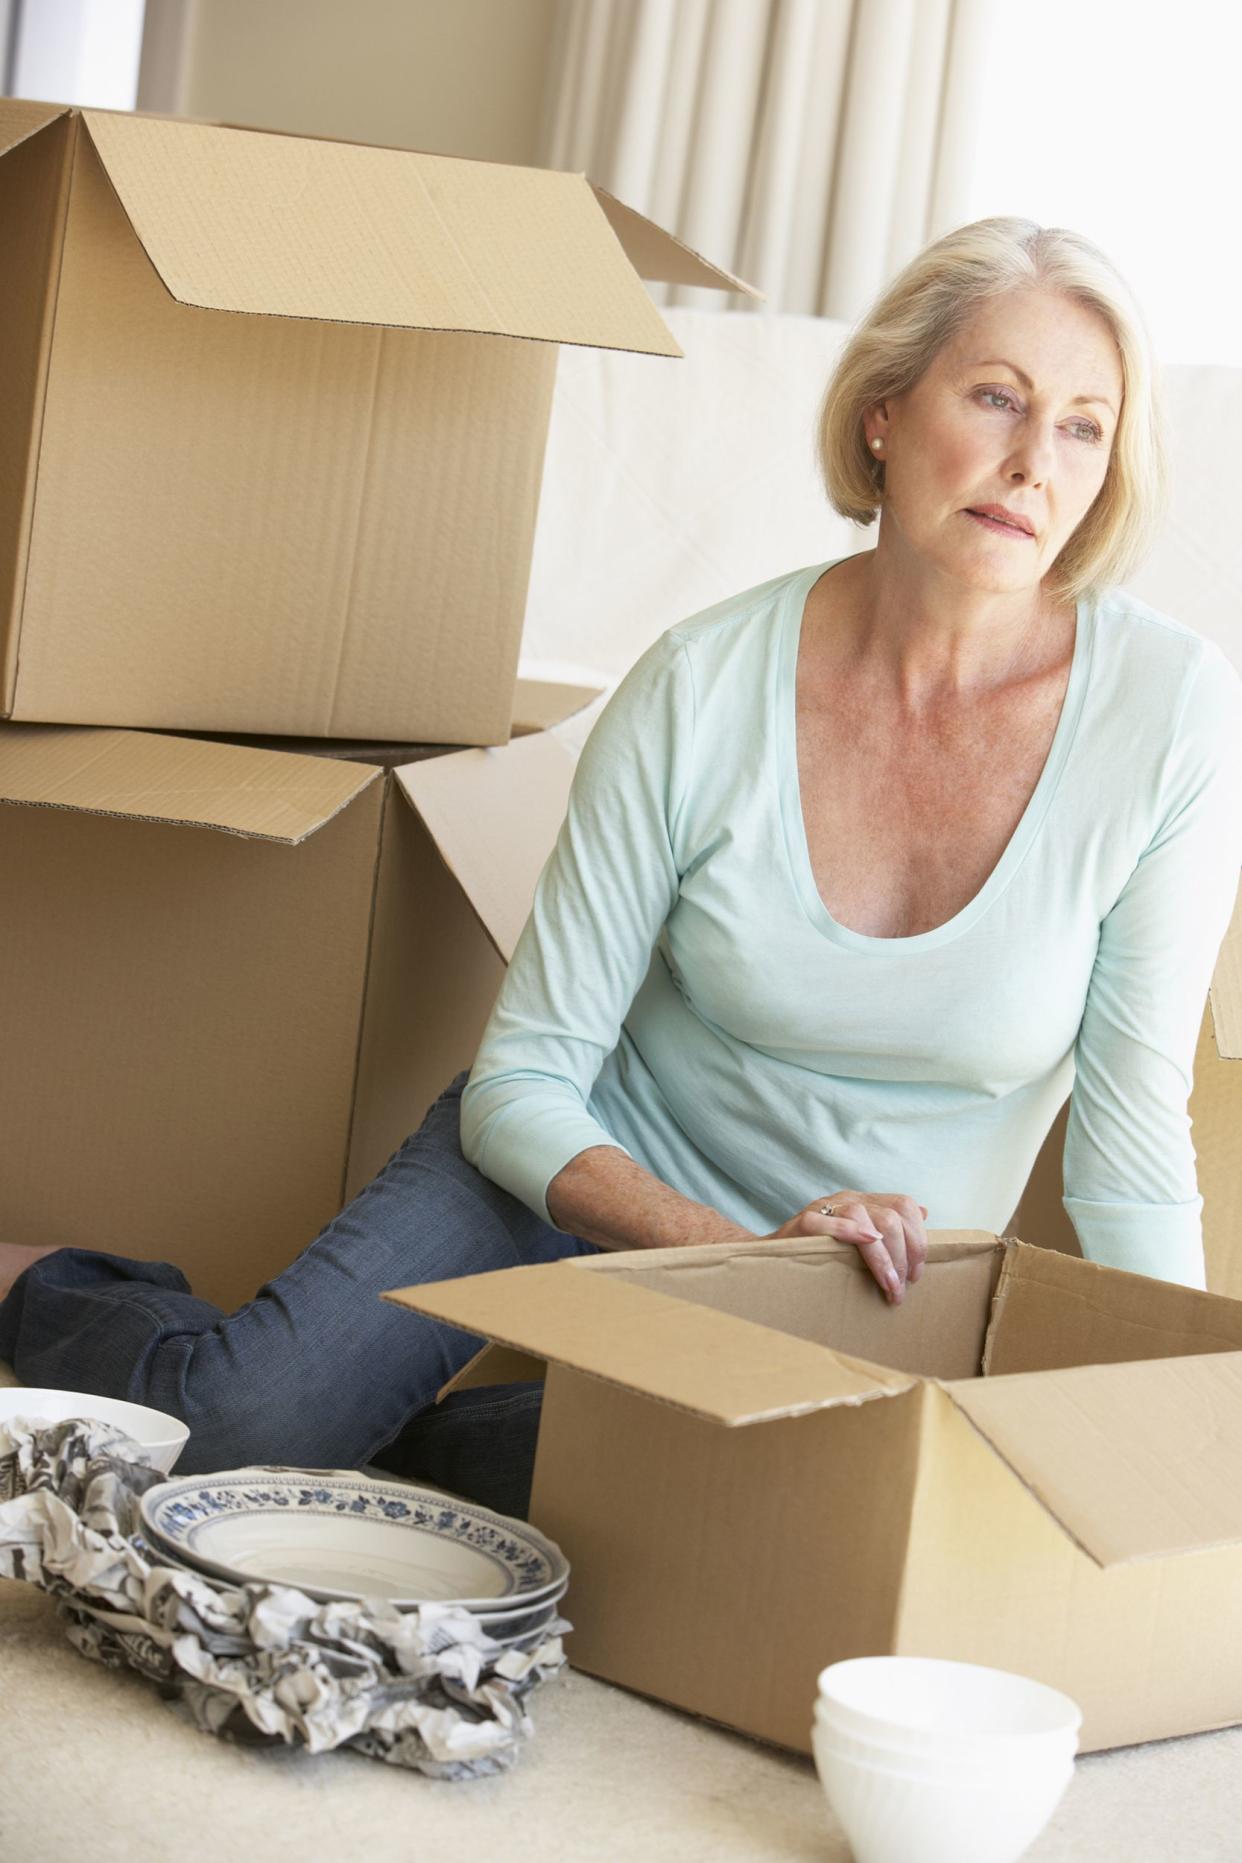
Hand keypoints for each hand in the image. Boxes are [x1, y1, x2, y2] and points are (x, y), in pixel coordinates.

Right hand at [764, 1191, 929, 1303]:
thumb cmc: (822, 1250)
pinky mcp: (803, 1221)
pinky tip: (867, 1245)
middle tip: (901, 1289)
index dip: (918, 1239)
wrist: (775, 1254)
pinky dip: (849, 1231)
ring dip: (883, 1258)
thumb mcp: (858, 1235)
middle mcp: (849, 1199)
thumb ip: (888, 1225)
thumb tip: (924, 1213)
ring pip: (866, 1218)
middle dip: (903, 1257)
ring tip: (889, 1287)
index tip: (915, 1274)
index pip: (904, 1206)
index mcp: (865, 1202)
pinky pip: (827, 1221)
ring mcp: (825, 1207)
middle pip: (891, 1217)